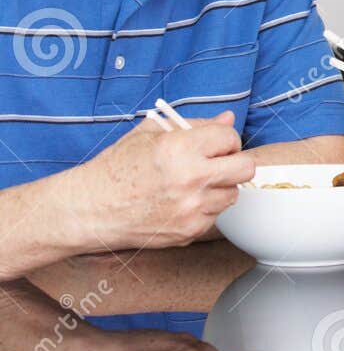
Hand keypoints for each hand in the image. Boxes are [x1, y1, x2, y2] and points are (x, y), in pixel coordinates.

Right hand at [72, 112, 254, 252]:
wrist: (90, 208)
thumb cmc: (117, 168)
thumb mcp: (150, 134)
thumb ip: (195, 124)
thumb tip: (228, 119)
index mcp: (180, 148)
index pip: (230, 138)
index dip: (224, 140)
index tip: (214, 145)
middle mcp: (190, 179)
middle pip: (246, 169)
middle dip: (234, 163)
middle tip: (216, 163)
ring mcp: (191, 208)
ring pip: (232, 194)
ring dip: (219, 188)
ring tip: (192, 185)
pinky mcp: (189, 231)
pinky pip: (214, 216)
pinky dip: (204, 209)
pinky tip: (180, 203)